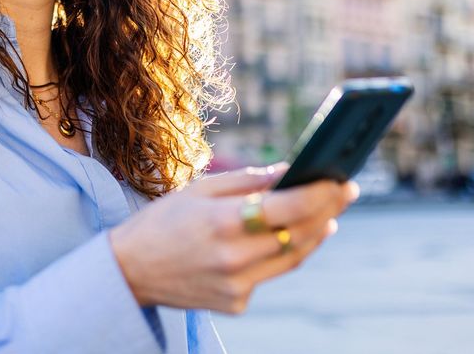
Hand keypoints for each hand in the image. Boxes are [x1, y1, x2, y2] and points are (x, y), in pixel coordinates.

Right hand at [109, 164, 358, 313]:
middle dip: (328, 210)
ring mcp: (237, 286)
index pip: (290, 207)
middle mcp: (234, 258)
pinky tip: (286, 239)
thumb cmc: (163, 221)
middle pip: (300, 234)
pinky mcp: (237, 303)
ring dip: (315, 234)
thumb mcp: (199, 190)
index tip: (340, 178)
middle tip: (344, 191)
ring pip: (293, 258)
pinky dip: (281, 255)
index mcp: (222, 222)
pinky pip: (269, 275)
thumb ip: (246, 181)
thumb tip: (290, 171)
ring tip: (327, 215)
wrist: (129, 271)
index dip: (321, 193)